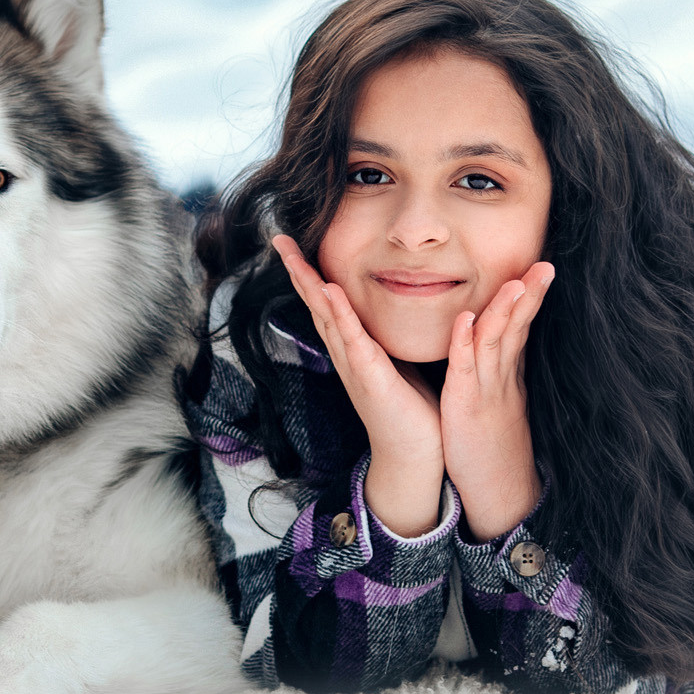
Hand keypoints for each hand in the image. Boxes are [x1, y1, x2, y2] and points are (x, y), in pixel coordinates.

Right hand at [273, 235, 444, 536]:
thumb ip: (386, 339)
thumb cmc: (410, 410)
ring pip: (326, 316)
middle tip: (279, 238)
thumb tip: (389, 313)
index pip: (328, 303)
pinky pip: (353, 340)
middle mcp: (346, 353)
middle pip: (316, 304)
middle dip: (298, 270)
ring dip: (309, 285)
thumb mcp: (396, 364)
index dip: (311, 273)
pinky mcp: (370, 377)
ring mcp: (354, 365)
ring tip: (292, 255)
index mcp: (354, 348)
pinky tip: (329, 291)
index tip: (296, 244)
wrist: (414, 454)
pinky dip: (339, 315)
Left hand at [441, 261, 552, 539]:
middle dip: (531, 295)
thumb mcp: (503, 408)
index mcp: (509, 378)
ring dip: (504, 309)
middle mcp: (502, 380)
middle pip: (517, 329)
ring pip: (497, 342)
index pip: (521, 329)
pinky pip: (465, 369)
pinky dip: (465, 343)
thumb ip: (502, 379)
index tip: (542, 269)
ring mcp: (486, 392)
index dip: (531, 299)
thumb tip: (502, 354)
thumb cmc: (497, 452)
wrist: (501, 496)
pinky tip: (467, 319)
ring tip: (516, 280)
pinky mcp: (466, 407)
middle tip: (546, 264)